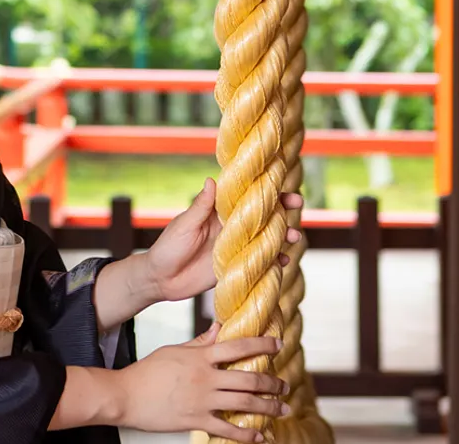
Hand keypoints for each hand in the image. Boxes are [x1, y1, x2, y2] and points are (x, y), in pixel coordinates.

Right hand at [115, 324, 288, 442]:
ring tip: (282, 408)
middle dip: (272, 382)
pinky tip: (260, 435)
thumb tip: (219, 328)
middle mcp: (205, 377)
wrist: (126, 395)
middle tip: (285, 385)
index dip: (262, 344)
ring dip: (268, 406)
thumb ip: (199, 342)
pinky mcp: (195, 421)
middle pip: (249, 378)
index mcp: (200, 356)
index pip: (238, 346)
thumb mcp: (174, 350)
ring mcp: (202, 400)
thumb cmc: (147, 371)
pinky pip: (227, 429)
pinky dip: (247, 434)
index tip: (278, 344)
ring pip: (245, 403)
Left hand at [143, 179, 305, 303]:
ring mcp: (235, 246)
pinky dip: (274, 262)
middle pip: (261, 214)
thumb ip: (200, 206)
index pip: (244, 195)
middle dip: (281, 208)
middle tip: (298, 204)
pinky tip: (283, 263)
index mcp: (217, 211)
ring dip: (282, 235)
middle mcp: (230, 226)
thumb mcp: (184, 225)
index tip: (282, 180)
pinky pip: (260, 262)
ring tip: (294, 237)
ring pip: (265, 237)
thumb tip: (211, 179)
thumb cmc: (168, 247)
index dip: (263, 187)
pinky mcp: (237, 266)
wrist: (161, 279)